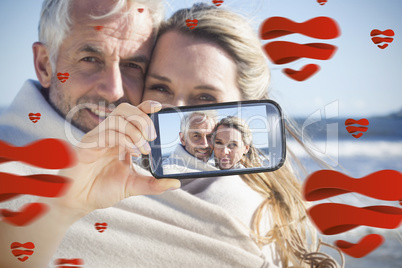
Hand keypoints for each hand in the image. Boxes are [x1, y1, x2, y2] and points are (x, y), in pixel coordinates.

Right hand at [54, 101, 179, 214]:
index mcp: (120, 139)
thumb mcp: (133, 186)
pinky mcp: (87, 145)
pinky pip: (107, 133)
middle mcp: (109, 134)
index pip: (133, 114)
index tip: (160, 108)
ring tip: (144, 149)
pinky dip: (124, 139)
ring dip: (135, 130)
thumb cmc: (101, 190)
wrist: (78, 202)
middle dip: (143, 118)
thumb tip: (176, 183)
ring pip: (117, 118)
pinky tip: (132, 153)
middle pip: (125, 109)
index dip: (146, 107)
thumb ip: (154, 184)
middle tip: (153, 136)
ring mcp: (97, 138)